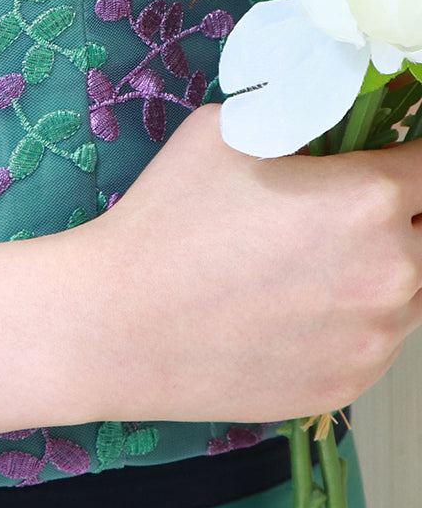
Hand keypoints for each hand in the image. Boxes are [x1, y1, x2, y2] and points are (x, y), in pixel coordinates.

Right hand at [90, 104, 421, 421]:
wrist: (116, 325)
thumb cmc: (162, 223)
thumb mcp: (222, 133)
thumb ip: (298, 122)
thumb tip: (331, 130)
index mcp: (367, 198)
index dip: (411, 162)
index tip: (394, 167)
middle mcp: (392, 271)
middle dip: (397, 219)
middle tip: (333, 220)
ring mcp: (375, 338)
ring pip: (412, 293)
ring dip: (378, 273)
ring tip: (302, 270)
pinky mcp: (350, 385)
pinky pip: (374, 343)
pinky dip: (346, 325)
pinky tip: (284, 314)